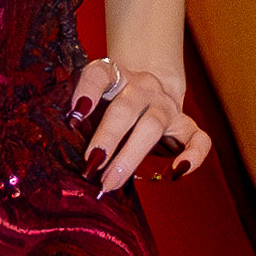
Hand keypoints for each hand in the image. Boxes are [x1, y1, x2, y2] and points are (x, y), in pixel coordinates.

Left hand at [70, 56, 210, 193]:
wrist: (149, 89)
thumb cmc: (112, 101)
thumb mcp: (95, 99)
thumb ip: (80, 115)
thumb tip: (57, 146)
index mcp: (116, 75)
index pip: (100, 74)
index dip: (87, 92)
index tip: (73, 116)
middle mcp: (143, 87)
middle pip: (126, 108)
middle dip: (107, 138)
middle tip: (90, 165)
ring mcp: (166, 106)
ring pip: (153, 126)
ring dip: (131, 155)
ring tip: (112, 181)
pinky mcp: (185, 124)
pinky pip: (198, 139)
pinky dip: (192, 156)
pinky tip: (177, 173)